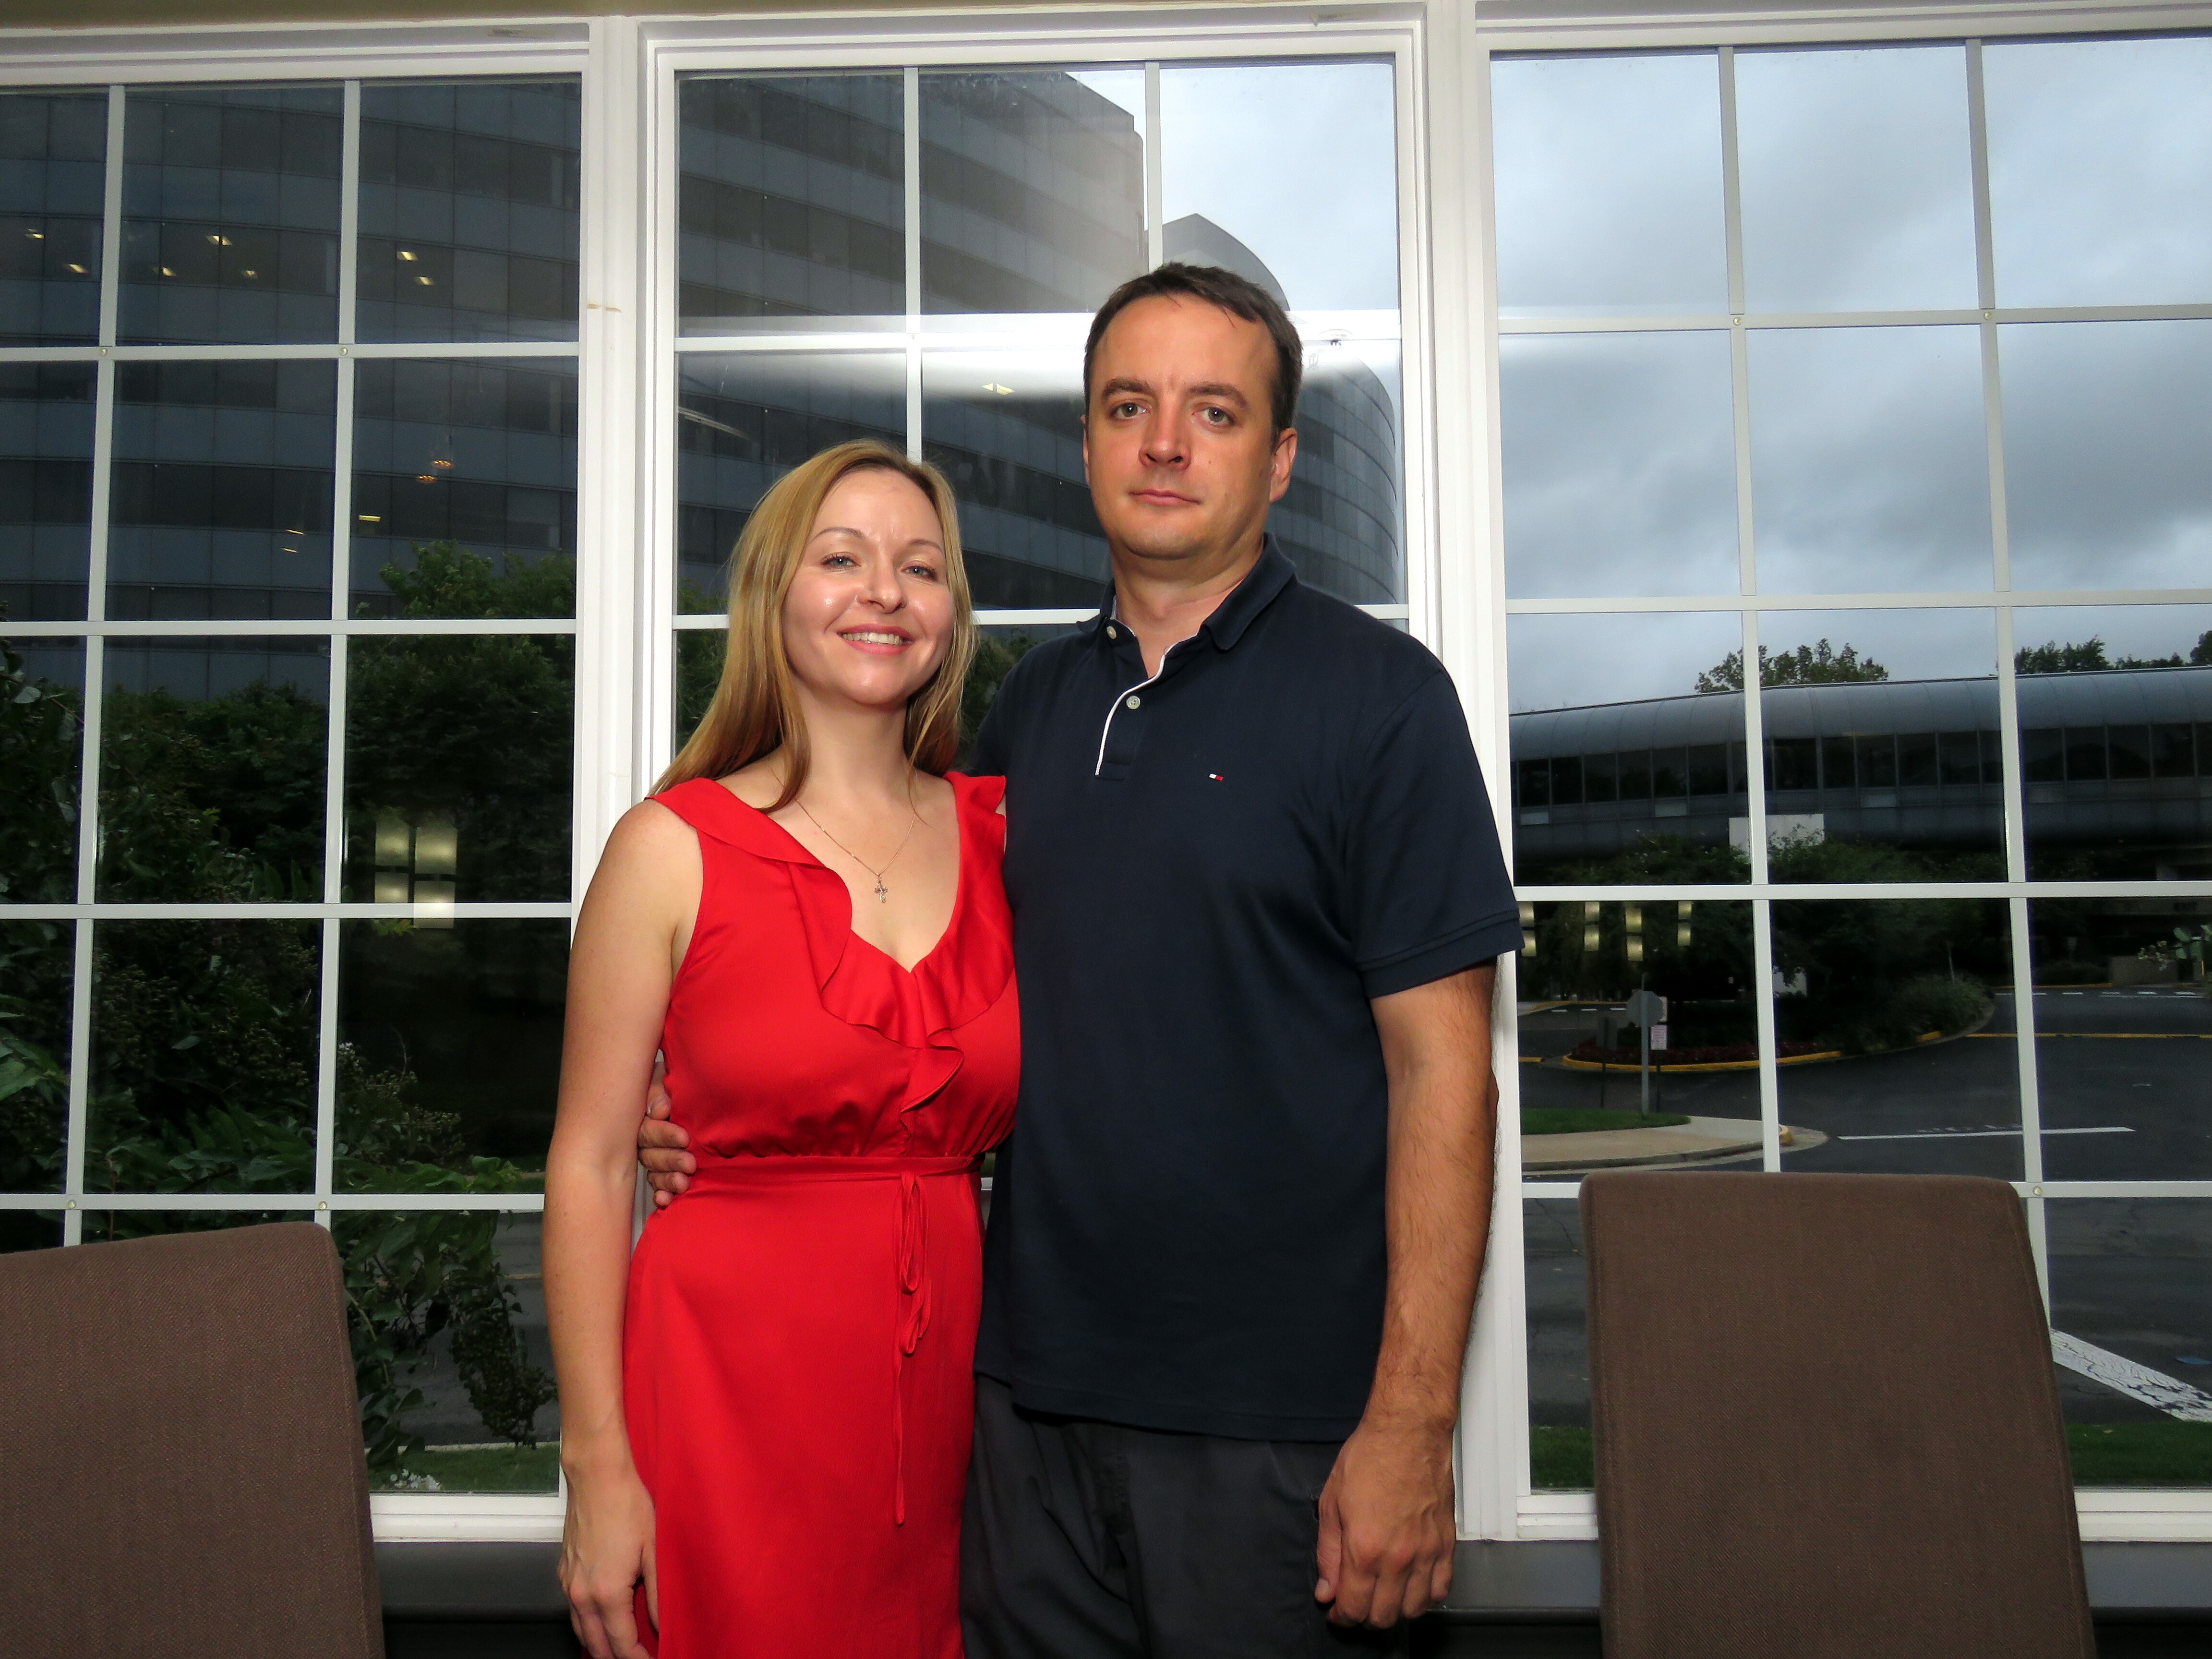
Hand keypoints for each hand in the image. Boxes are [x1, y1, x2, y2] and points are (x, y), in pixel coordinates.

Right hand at [559, 1462, 657, 1658]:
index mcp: (606, 1594)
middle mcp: (581, 1595)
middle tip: (638, 1655)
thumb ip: (658, 1594)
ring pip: (580, 1630)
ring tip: (621, 1646)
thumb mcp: (653, 1552)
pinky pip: (573, 1611)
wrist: (597, 1478)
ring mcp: (568, 1584)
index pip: (621, 1644)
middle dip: (616, 1657)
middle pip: (596, 1645)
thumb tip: (662, 1625)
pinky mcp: (562, 1572)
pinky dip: (587, 1623)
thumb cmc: (628, 1508)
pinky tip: (603, 1618)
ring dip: (599, 1643)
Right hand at [636, 1057, 692, 1208]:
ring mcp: (654, 1157)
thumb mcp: (663, 1077)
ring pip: (655, 1172)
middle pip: (651, 1155)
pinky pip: (657, 1185)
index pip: (648, 1130)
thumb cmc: (674, 1082)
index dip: (664, 1135)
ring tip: (683, 1183)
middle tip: (690, 1163)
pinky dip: (661, 1193)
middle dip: (671, 1160)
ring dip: (667, 1180)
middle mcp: (645, 1140)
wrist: (688, 1090)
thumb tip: (661, 1110)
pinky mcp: (664, 1171)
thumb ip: (658, 1091)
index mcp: (643, 1117)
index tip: (685, 1138)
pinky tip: (666, 1200)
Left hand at [1314, 1418, 1455, 1627]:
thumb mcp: (1331, 1503)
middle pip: (1384, 1616)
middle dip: (1365, 1616)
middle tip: (1356, 1602)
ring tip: (1382, 1595)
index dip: (1342, 1616)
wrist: (1408, 1432)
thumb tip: (1326, 1591)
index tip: (1337, 1611)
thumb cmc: (1368, 1458)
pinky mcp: (1446, 1544)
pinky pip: (1441, 1589)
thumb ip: (1328, 1554)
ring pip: (1413, 1609)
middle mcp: (1398, 1558)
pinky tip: (1412, 1588)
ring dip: (1395, 1610)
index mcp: (1365, 1549)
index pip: (1354, 1607)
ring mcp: (1427, 1553)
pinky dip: (1426, 1598)